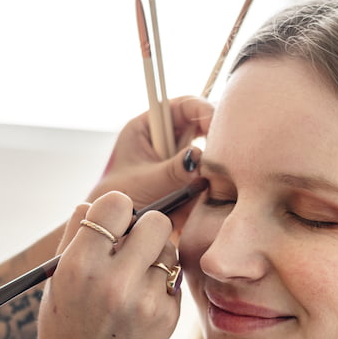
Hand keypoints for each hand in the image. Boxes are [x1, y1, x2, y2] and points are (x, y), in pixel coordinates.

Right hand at [33, 191, 180, 338]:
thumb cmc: (66, 317)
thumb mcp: (57, 274)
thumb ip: (77, 231)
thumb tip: (101, 202)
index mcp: (80, 265)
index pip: (117, 204)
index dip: (117, 210)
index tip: (113, 223)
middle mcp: (114, 283)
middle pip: (156, 222)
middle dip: (145, 228)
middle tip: (132, 245)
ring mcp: (145, 302)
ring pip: (169, 249)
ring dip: (155, 256)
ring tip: (134, 277)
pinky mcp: (167, 318)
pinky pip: (174, 278)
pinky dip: (160, 284)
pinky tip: (140, 302)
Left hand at [88, 96, 212, 229]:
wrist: (115, 231)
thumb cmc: (119, 201)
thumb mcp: (146, 182)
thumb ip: (173, 169)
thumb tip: (199, 156)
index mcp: (148, 127)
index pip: (183, 106)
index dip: (203, 111)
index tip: (218, 126)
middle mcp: (165, 140)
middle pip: (202, 128)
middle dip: (213, 143)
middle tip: (221, 159)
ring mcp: (178, 161)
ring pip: (207, 156)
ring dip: (210, 170)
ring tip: (201, 188)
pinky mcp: (189, 182)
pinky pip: (207, 179)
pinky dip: (208, 189)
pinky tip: (198, 202)